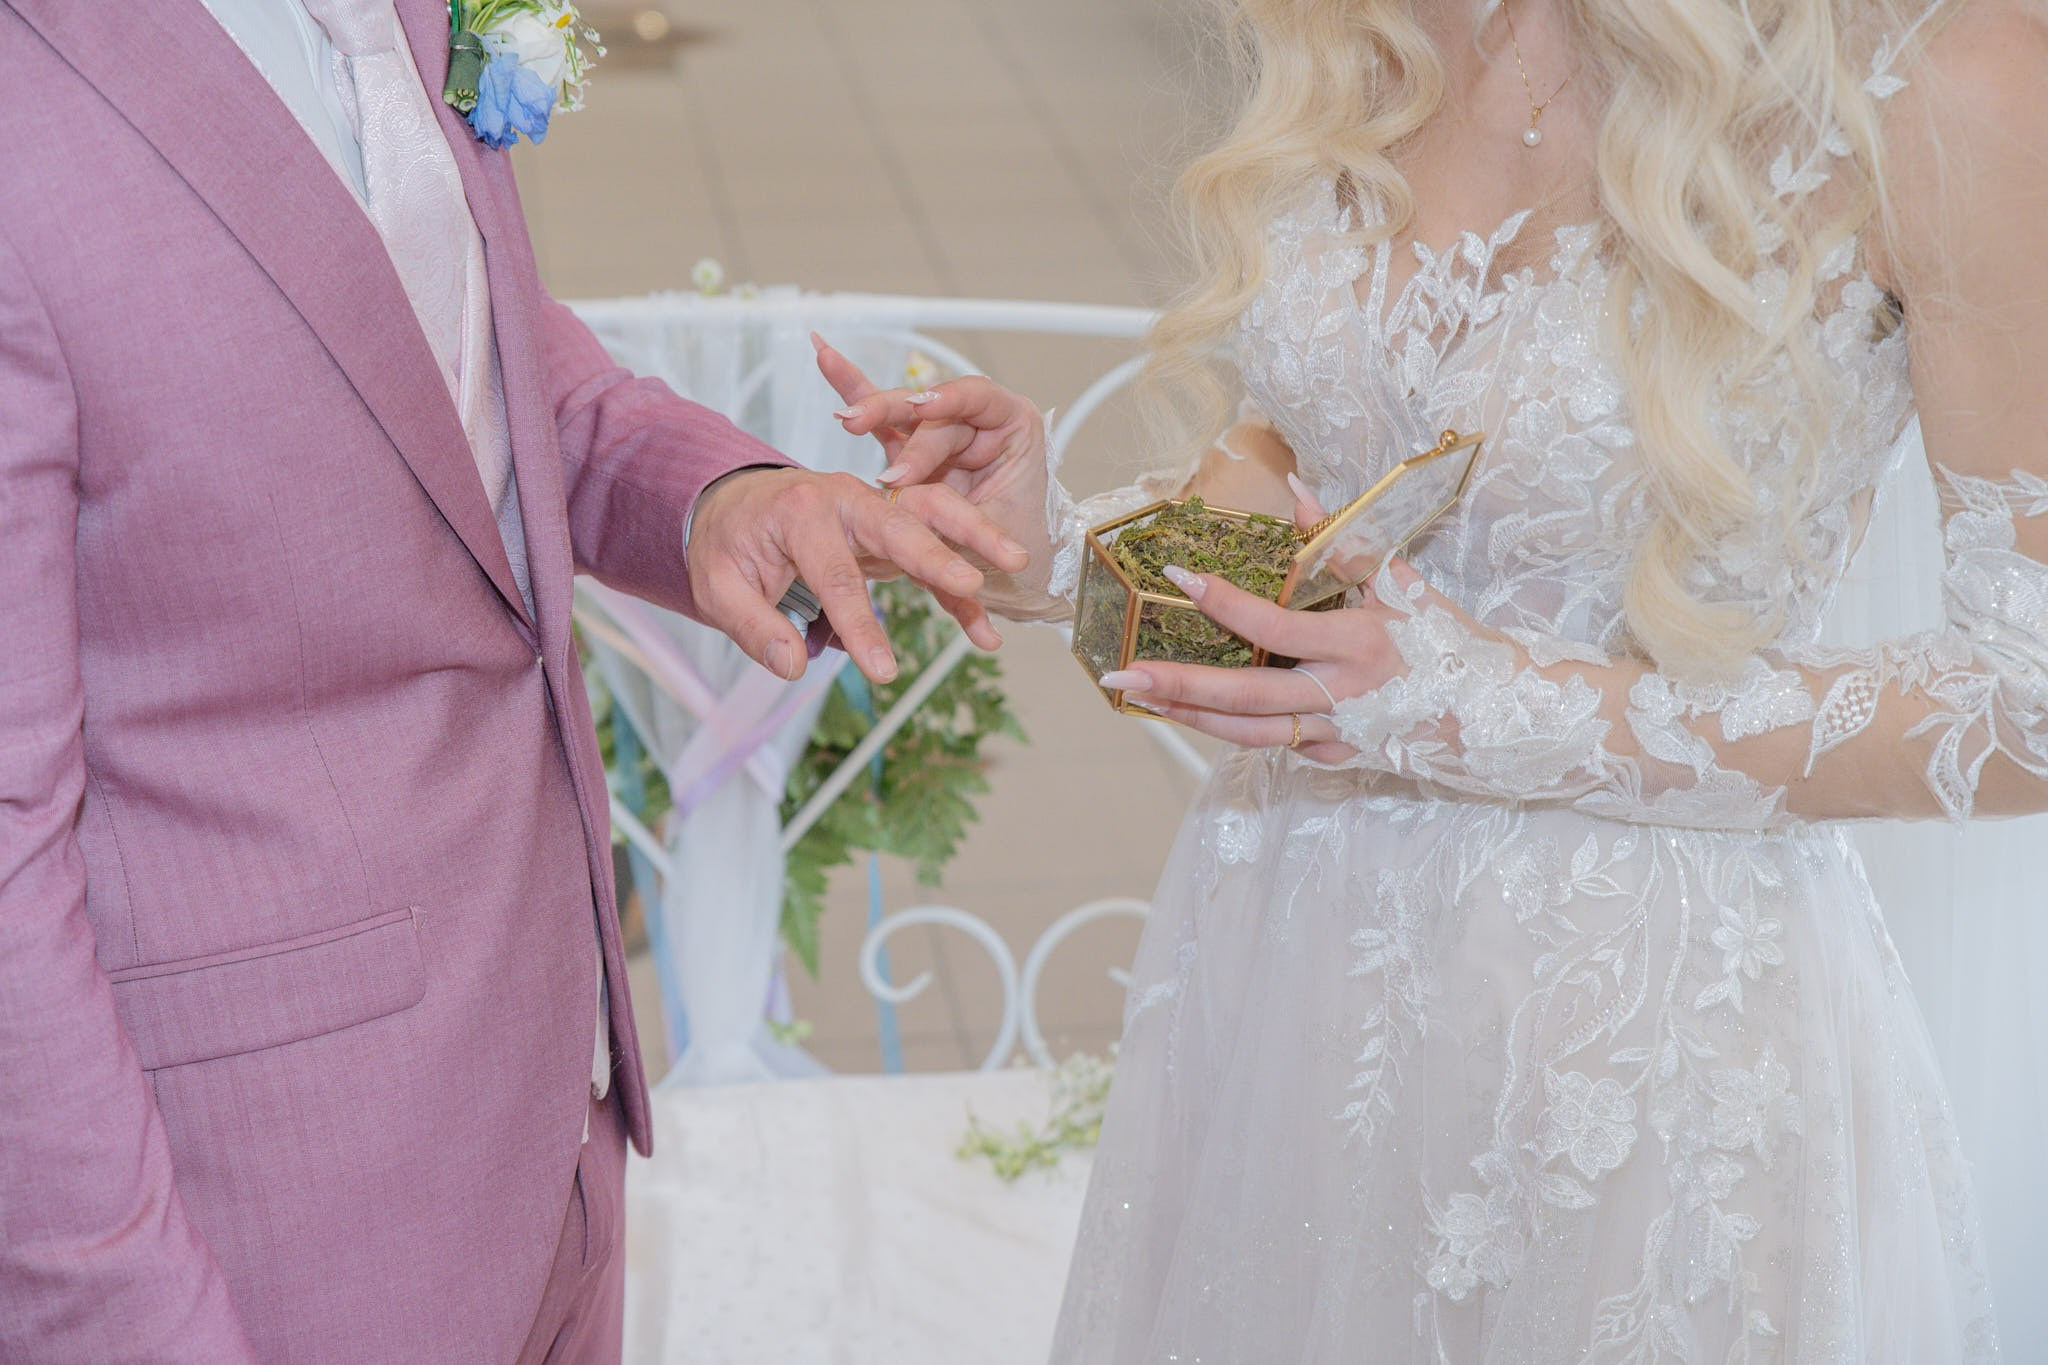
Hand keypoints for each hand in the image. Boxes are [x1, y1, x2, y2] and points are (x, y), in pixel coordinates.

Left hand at [687, 466, 1027, 683]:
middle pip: (900, 523)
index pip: (837, 572)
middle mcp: (847, 500)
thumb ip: (754, 625)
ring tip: (1017, 564)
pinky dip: (962, 591)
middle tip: (974, 583)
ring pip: (934, 513)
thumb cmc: (728, 544)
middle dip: (939, 554)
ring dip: (975, 536)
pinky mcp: (891, 531)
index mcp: (802, 510)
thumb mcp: (717, 586)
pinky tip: (986, 633)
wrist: (735, 506)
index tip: (883, 672)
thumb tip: (793, 666)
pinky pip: (935, 553)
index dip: (861, 625)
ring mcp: (874, 509)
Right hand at [812, 336, 1052, 578]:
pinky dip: (853, 390)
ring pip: (901, 412)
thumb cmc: (1020, 551)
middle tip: (876, 450)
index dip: (950, 398)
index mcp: (1013, 428)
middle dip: (901, 423)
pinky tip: (825, 355)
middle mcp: (976, 423)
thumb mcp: (993, 534)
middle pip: (932, 408)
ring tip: (847, 420)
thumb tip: (905, 505)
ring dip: (870, 410)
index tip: (923, 407)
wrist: (1010, 575)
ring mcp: (940, 434)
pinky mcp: (911, 449)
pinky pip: (882, 420)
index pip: (980, 398)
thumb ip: (951, 514)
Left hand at [1091, 477, 1460, 762]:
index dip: (1225, 602)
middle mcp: (1342, 694)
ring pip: (1249, 734)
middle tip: (1124, 675)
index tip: (1179, 576)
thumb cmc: (1446, 638)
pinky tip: (1192, 713)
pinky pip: (1274, 743)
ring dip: (1190, 717)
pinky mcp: (1337, 757)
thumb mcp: (1400, 580)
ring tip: (1142, 698)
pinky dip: (1231, 729)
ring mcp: (1337, 733)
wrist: (1496, 711)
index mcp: (1358, 643)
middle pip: (1247, 697)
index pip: (1275, 625)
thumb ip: (1342, 539)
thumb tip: (1296, 486)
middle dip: (1180, 686)